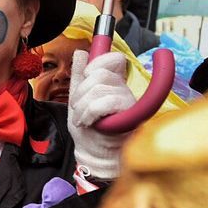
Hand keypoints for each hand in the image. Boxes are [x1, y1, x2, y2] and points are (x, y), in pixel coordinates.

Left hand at [67, 50, 133, 181]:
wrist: (94, 154)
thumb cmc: (89, 130)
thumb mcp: (78, 99)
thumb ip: (79, 76)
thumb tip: (81, 53)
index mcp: (114, 83)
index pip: (114, 59)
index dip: (98, 62)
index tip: (87, 76)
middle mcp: (124, 89)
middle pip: (99, 74)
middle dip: (80, 92)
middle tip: (79, 108)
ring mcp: (129, 101)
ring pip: (97, 89)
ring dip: (81, 107)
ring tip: (82, 119)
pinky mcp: (129, 115)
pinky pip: (104, 103)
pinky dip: (89, 113)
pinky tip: (88, 122)